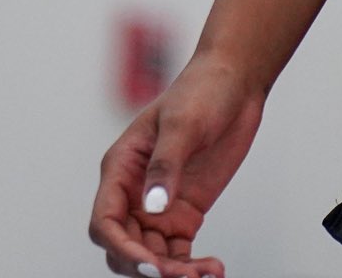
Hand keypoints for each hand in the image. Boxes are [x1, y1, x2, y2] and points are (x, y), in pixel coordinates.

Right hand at [88, 52, 264, 276]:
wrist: (236, 82)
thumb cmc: (202, 91)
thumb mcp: (183, 123)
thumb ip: (166, 164)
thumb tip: (154, 206)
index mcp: (120, 168)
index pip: (105, 222)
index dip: (122, 249)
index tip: (150, 264)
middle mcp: (134, 194)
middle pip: (125, 248)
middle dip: (149, 268)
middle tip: (184, 276)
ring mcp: (158, 208)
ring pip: (151, 258)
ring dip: (173, 273)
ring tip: (206, 276)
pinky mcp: (183, 215)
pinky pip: (178, 253)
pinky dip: (191, 267)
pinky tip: (213, 270)